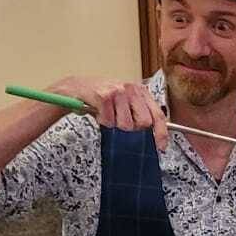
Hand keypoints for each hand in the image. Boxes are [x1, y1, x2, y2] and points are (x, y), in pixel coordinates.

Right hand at [51, 76, 169, 151]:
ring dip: (114, 125)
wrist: (74, 88)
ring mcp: (118, 91)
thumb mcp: (123, 104)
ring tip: (107, 114)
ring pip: (126, 125)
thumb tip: (151, 136)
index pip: (158, 114)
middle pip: (144, 122)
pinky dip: (102, 121)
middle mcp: (131, 88)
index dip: (161, 133)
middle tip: (118, 122)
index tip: (160, 147)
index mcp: (140, 91)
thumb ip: (137, 115)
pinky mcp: (104, 95)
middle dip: (132, 129)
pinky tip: (98, 112)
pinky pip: (109, 121)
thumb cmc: (100, 98)